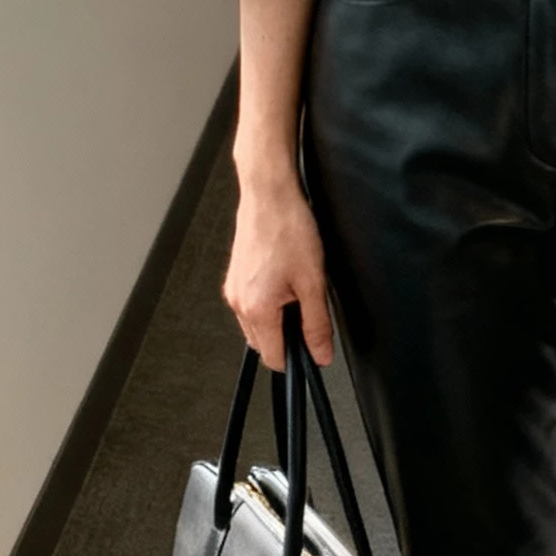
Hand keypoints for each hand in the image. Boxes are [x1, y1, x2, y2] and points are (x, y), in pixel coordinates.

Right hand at [223, 167, 335, 372]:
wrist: (269, 195)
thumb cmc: (288, 229)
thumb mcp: (313, 282)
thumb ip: (317, 324)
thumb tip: (320, 353)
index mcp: (257, 309)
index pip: (274, 358)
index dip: (297, 359)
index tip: (313, 349)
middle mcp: (239, 303)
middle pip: (263, 344)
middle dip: (287, 338)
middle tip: (309, 311)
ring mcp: (234, 290)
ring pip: (257, 326)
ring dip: (278, 321)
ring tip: (297, 290)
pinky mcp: (235, 278)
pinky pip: (251, 306)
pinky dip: (268, 305)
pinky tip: (284, 282)